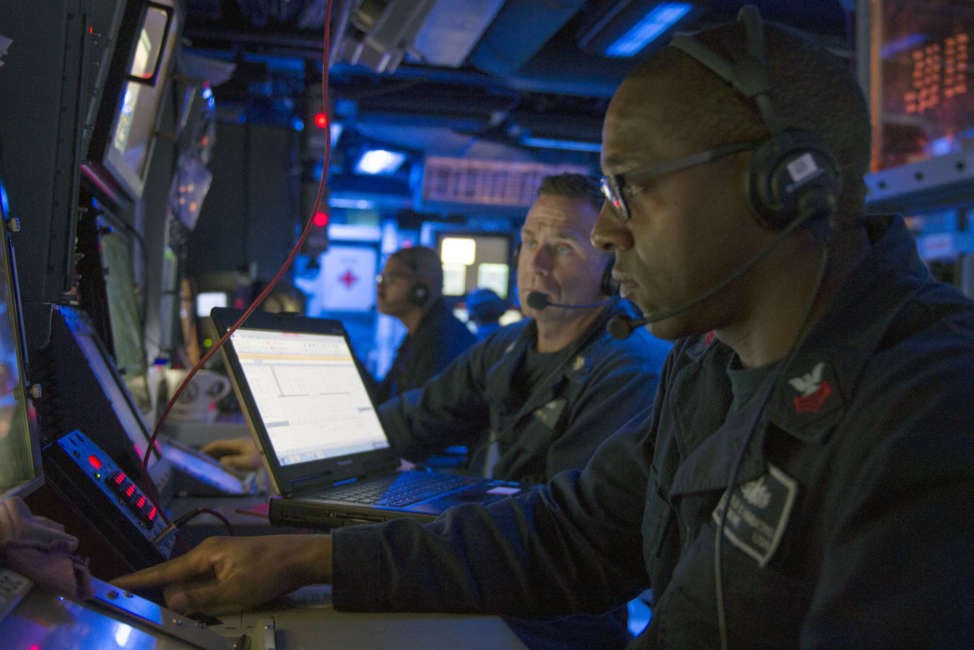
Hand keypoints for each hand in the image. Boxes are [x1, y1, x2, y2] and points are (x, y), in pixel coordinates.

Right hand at [112, 534, 331, 614]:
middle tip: (139, 605)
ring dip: (182, 598)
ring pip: (191, 583)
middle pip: (175, 578)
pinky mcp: (231, 567)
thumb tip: (169, 600)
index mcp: (205, 554)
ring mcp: (220, 559)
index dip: (137, 580)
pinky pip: (205, 583)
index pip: (163, 571)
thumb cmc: (270, 570)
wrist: (302, 558)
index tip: (112, 584)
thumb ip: (201, 597)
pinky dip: (198, 596)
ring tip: (164, 608)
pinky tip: (196, 606)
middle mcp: (208, 553)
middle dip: (159, 593)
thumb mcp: (234, 590)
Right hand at [201, 436, 260, 469]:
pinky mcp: (249, 451)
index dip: (208, 448)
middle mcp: (240, 443)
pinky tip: (225, 464)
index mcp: (238, 443)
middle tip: (203, 459)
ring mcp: (245, 447)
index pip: (219, 443)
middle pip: (222, 447)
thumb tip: (221, 462)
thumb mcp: (247, 461)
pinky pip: (233, 454)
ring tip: (211, 463)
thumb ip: (232, 461)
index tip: (200, 453)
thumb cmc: (264, 458)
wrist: (277, 457)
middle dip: (212, 452)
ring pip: (228, 450)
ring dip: (219, 456)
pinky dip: (226, 458)